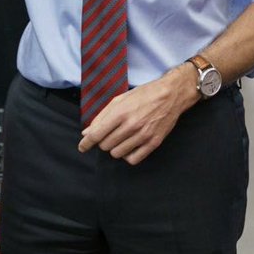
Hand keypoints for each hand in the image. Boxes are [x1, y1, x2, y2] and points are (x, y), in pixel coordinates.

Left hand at [77, 64, 198, 163]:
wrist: (170, 95)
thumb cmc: (143, 95)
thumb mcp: (120, 100)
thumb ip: (102, 116)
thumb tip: (87, 132)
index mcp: (120, 113)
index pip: (97, 134)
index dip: (86, 143)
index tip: (82, 147)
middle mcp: (131, 125)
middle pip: (105, 145)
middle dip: (103, 141)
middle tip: (110, 134)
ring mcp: (143, 135)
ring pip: (117, 154)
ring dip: (115, 148)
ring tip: (121, 138)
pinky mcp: (153, 143)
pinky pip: (133, 159)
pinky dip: (128, 155)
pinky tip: (129, 146)